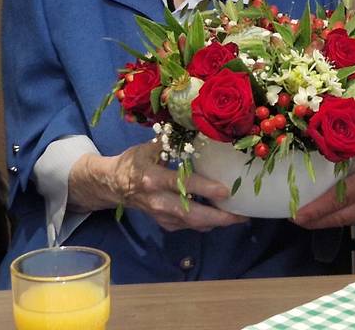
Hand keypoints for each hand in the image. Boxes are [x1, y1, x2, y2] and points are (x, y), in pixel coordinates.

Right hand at [68, 141, 245, 231]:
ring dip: (216, 222)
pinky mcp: (163, 223)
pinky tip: (221, 217)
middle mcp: (157, 200)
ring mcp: (160, 215)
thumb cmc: (133, 162)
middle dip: (218, 217)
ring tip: (239, 217)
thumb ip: (171, 141)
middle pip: (191, 213)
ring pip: (192, 224)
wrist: (112, 185)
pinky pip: (188, 226)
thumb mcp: (148, 148)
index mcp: (153, 178)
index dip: (204, 188)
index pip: (181, 184)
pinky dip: (206, 223)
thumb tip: (196, 127)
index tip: (225, 190)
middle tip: (242, 215)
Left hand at [293, 124, 354, 228]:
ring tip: (311, 218)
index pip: (339, 198)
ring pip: (352, 220)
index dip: (316, 209)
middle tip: (296, 220)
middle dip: (317, 221)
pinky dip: (347, 217)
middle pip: (341, 217)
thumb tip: (337, 138)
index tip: (297, 215)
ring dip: (330, 221)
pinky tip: (338, 212)